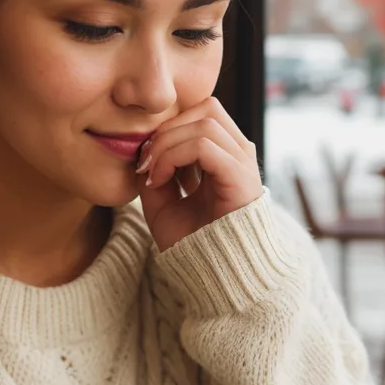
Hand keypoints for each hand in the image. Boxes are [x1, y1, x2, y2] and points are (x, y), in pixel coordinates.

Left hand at [136, 97, 263, 251]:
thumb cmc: (192, 241)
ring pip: (205, 122)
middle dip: (168, 128)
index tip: (144, 157)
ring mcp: (243, 164)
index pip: (200, 113)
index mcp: (224, 155)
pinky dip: (175, 156)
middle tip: (145, 159)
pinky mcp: (241, 178)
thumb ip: (156, 169)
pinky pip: (205, 146)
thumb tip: (142, 146)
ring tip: (151, 172)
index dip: (168, 125)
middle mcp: (238, 154)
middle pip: (206, 107)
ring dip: (168, 143)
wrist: (214, 277)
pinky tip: (160, 180)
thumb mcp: (162, 200)